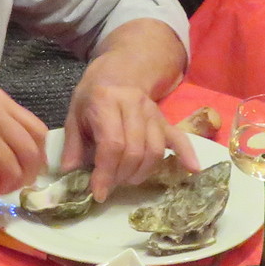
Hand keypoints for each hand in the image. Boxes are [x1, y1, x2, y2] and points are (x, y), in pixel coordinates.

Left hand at [61, 81, 187, 196]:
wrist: (118, 72)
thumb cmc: (92, 97)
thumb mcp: (74, 115)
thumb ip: (73, 146)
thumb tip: (70, 174)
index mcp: (105, 102)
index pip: (112, 144)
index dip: (106, 173)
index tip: (99, 193)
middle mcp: (133, 105)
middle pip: (135, 150)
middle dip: (122, 176)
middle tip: (110, 186)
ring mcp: (153, 113)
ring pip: (155, 150)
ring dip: (142, 173)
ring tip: (128, 180)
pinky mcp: (165, 120)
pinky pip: (179, 138)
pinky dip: (187, 155)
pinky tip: (193, 170)